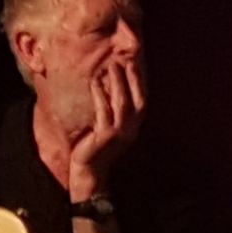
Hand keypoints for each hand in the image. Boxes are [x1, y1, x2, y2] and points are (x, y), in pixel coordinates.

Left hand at [69, 59, 144, 197]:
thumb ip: (114, 113)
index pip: (142, 101)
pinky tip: (95, 82)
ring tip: (109, 66)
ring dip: (116, 83)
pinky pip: (103, 111)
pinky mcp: (105, 137)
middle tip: (121, 60)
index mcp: (134, 128)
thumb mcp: (109, 129)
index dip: (139, 82)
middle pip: (134, 100)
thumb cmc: (96, 148)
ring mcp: (119, 134)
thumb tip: (112, 89)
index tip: (133, 64)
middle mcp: (131, 130)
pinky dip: (100, 94)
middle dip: (129, 78)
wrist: (89, 172)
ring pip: (121, 103)